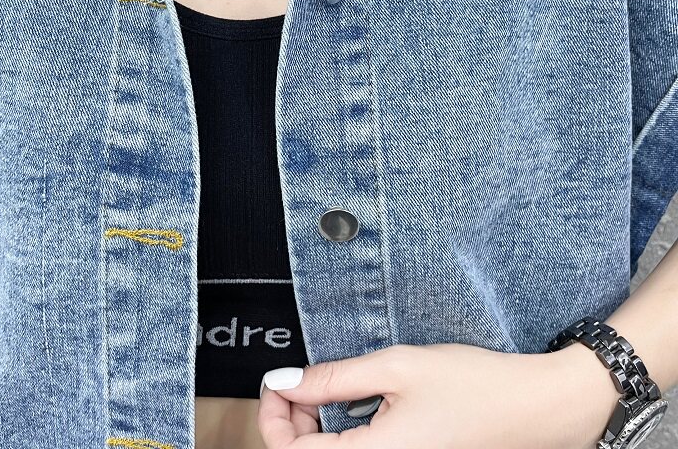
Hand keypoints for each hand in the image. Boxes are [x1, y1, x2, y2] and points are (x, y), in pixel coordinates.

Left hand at [257, 341, 619, 448]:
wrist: (534, 410)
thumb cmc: (474, 386)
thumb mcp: (397, 367)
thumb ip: (334, 378)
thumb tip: (284, 383)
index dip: (271, 418)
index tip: (275, 383)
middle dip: (289, 423)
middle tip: (295, 383)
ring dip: (312, 432)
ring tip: (322, 392)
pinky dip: (339, 437)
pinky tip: (347, 409)